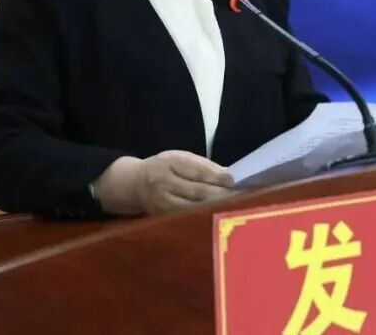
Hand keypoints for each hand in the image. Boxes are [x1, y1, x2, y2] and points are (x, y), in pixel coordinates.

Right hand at [93, 151, 234, 214]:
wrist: (134, 184)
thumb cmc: (164, 168)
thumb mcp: (179, 158)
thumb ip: (203, 166)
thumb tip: (229, 176)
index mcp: (170, 162)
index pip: (197, 170)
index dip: (216, 176)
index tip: (233, 180)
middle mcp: (164, 183)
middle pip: (197, 191)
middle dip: (221, 195)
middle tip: (242, 197)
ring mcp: (163, 203)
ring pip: (194, 208)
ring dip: (216, 208)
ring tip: (234, 208)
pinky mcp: (164, 217)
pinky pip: (188, 218)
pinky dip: (204, 218)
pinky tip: (218, 217)